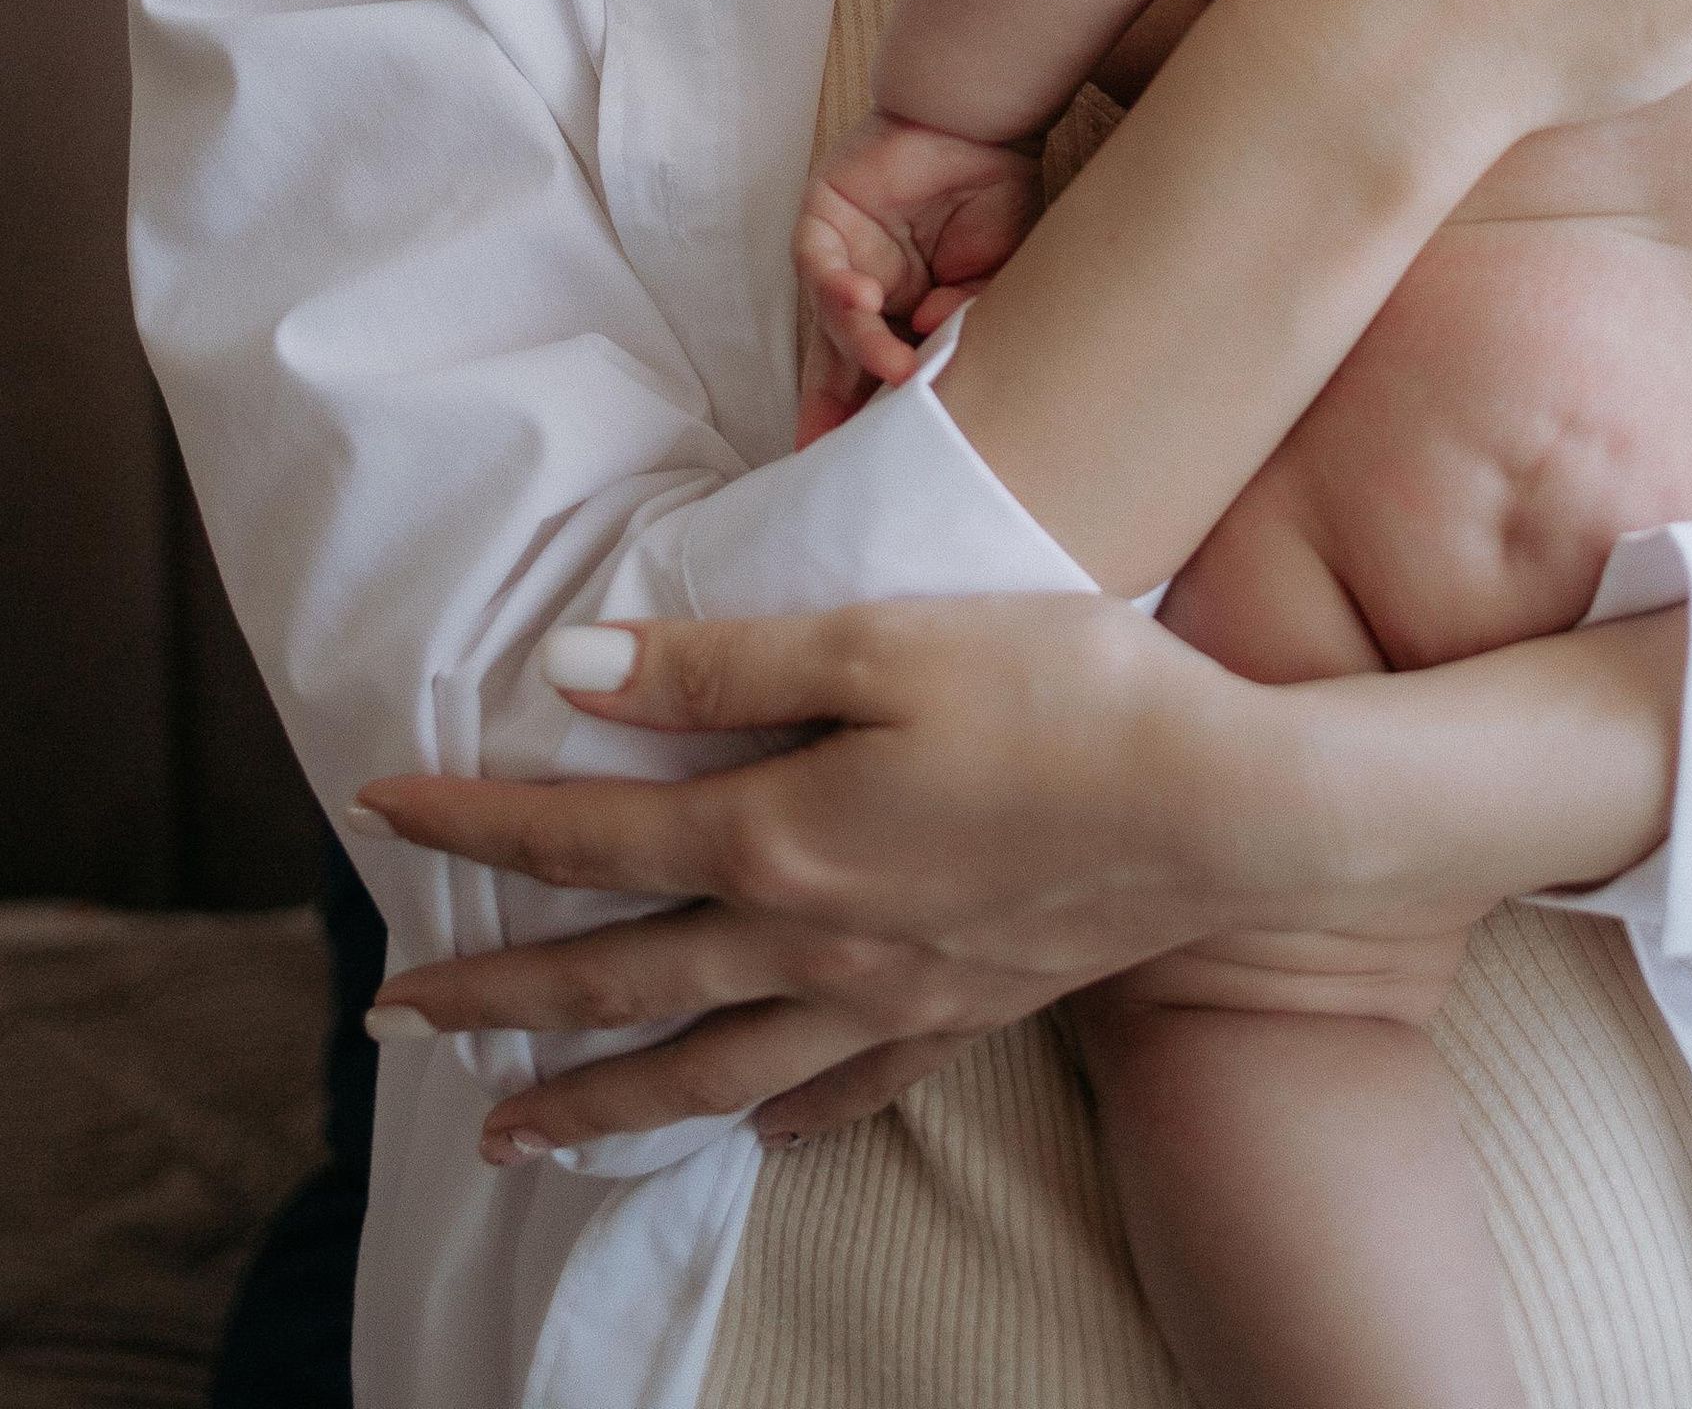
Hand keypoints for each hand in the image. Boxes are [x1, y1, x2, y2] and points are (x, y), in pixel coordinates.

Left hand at [352, 599, 1681, 1158]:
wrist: (1231, 807)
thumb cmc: (1064, 692)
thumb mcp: (885, 640)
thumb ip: (723, 668)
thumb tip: (569, 677)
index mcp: (776, 838)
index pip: (585, 838)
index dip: (475, 824)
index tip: (381, 811)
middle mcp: (811, 940)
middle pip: (616, 980)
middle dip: (493, 998)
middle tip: (392, 1024)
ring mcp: (887, 996)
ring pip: (704, 1070)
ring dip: (595, 1102)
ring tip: (516, 1131)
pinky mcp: (962, 1016)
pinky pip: (840, 1092)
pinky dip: (776, 1120)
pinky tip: (751, 1132)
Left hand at [794, 121, 1043, 435]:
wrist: (980, 121)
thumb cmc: (993, 195)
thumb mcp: (994, 274)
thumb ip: (964, 318)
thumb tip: (932, 352)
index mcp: (906, 311)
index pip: (879, 376)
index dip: (869, 419)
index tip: (868, 477)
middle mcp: (870, 292)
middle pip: (839, 363)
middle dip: (834, 411)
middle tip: (834, 459)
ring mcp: (843, 258)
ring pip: (833, 321)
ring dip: (862, 346)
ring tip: (894, 367)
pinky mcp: (823, 220)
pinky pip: (818, 266)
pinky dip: (838, 289)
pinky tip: (867, 297)